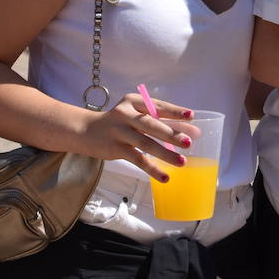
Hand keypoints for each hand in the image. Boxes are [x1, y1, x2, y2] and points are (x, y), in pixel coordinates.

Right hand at [81, 93, 200, 180]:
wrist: (86, 131)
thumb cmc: (119, 123)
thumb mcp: (135, 116)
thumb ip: (161, 121)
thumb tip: (192, 131)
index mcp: (134, 101)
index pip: (157, 105)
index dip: (174, 111)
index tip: (191, 116)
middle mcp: (125, 113)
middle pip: (152, 124)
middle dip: (172, 133)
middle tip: (189, 142)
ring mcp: (119, 131)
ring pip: (146, 143)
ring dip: (165, 153)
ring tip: (182, 162)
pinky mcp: (115, 148)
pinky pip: (137, 159)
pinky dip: (152, 169)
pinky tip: (165, 177)